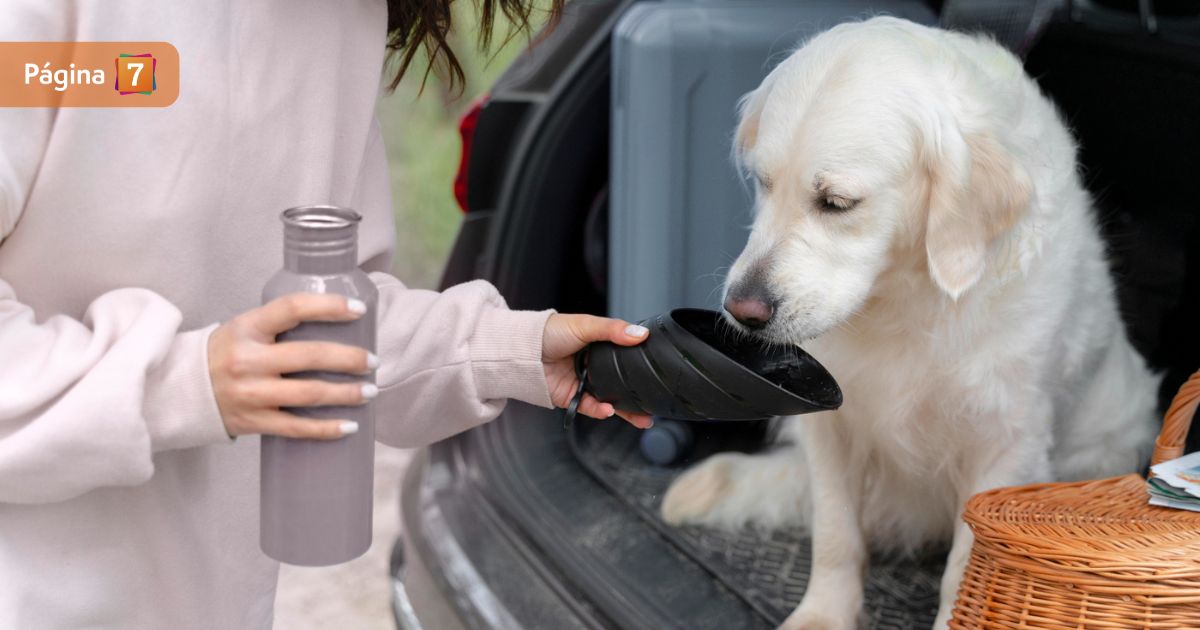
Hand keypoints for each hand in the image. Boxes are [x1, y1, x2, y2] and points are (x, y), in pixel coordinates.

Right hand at [208, 294, 376, 439]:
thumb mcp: (244, 328)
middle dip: (349, 359)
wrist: (179, 390)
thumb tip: (336, 322)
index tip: (358, 309)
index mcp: (247, 328)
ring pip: (309, 394)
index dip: (329, 306)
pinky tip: (350, 425)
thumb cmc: (225, 353)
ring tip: (370, 391)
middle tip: (373, 361)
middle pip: (309, 356)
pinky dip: (326, 428)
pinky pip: (296, 427)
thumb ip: (281, 325)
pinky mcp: (252, 421)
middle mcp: (248, 359)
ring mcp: (250, 393)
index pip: (293, 308)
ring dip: (346, 394)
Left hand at [542, 313, 653, 428]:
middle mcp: (593, 365)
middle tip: (655, 405)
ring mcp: (583, 382)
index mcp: (599, 346)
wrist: (522, 349)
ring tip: (642, 417)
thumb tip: (640, 333)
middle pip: (621, 383)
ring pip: (610, 399)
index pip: (626, 357)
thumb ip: (613, 330)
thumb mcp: (585, 325)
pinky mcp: (571, 397)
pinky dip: (600, 410)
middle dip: (638, 397)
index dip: (640, 365)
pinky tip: (609, 409)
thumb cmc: (548, 332)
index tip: (657, 371)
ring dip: (625, 410)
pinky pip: (590, 407)